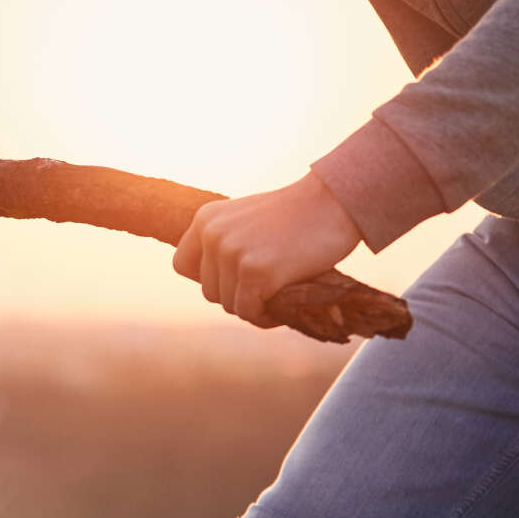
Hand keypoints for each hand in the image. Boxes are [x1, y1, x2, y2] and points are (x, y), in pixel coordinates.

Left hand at [172, 172, 362, 327]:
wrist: (336, 200)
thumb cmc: (298, 214)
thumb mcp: (246, 220)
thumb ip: (225, 243)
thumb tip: (215, 283)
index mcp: (205, 220)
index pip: (182, 266)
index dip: (207, 278)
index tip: (233, 279)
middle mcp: (213, 235)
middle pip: (209, 291)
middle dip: (237, 295)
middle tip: (268, 288)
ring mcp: (233, 253)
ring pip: (229, 304)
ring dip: (254, 306)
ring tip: (279, 294)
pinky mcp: (256, 272)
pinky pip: (249, 312)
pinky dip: (266, 317)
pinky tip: (283, 307)